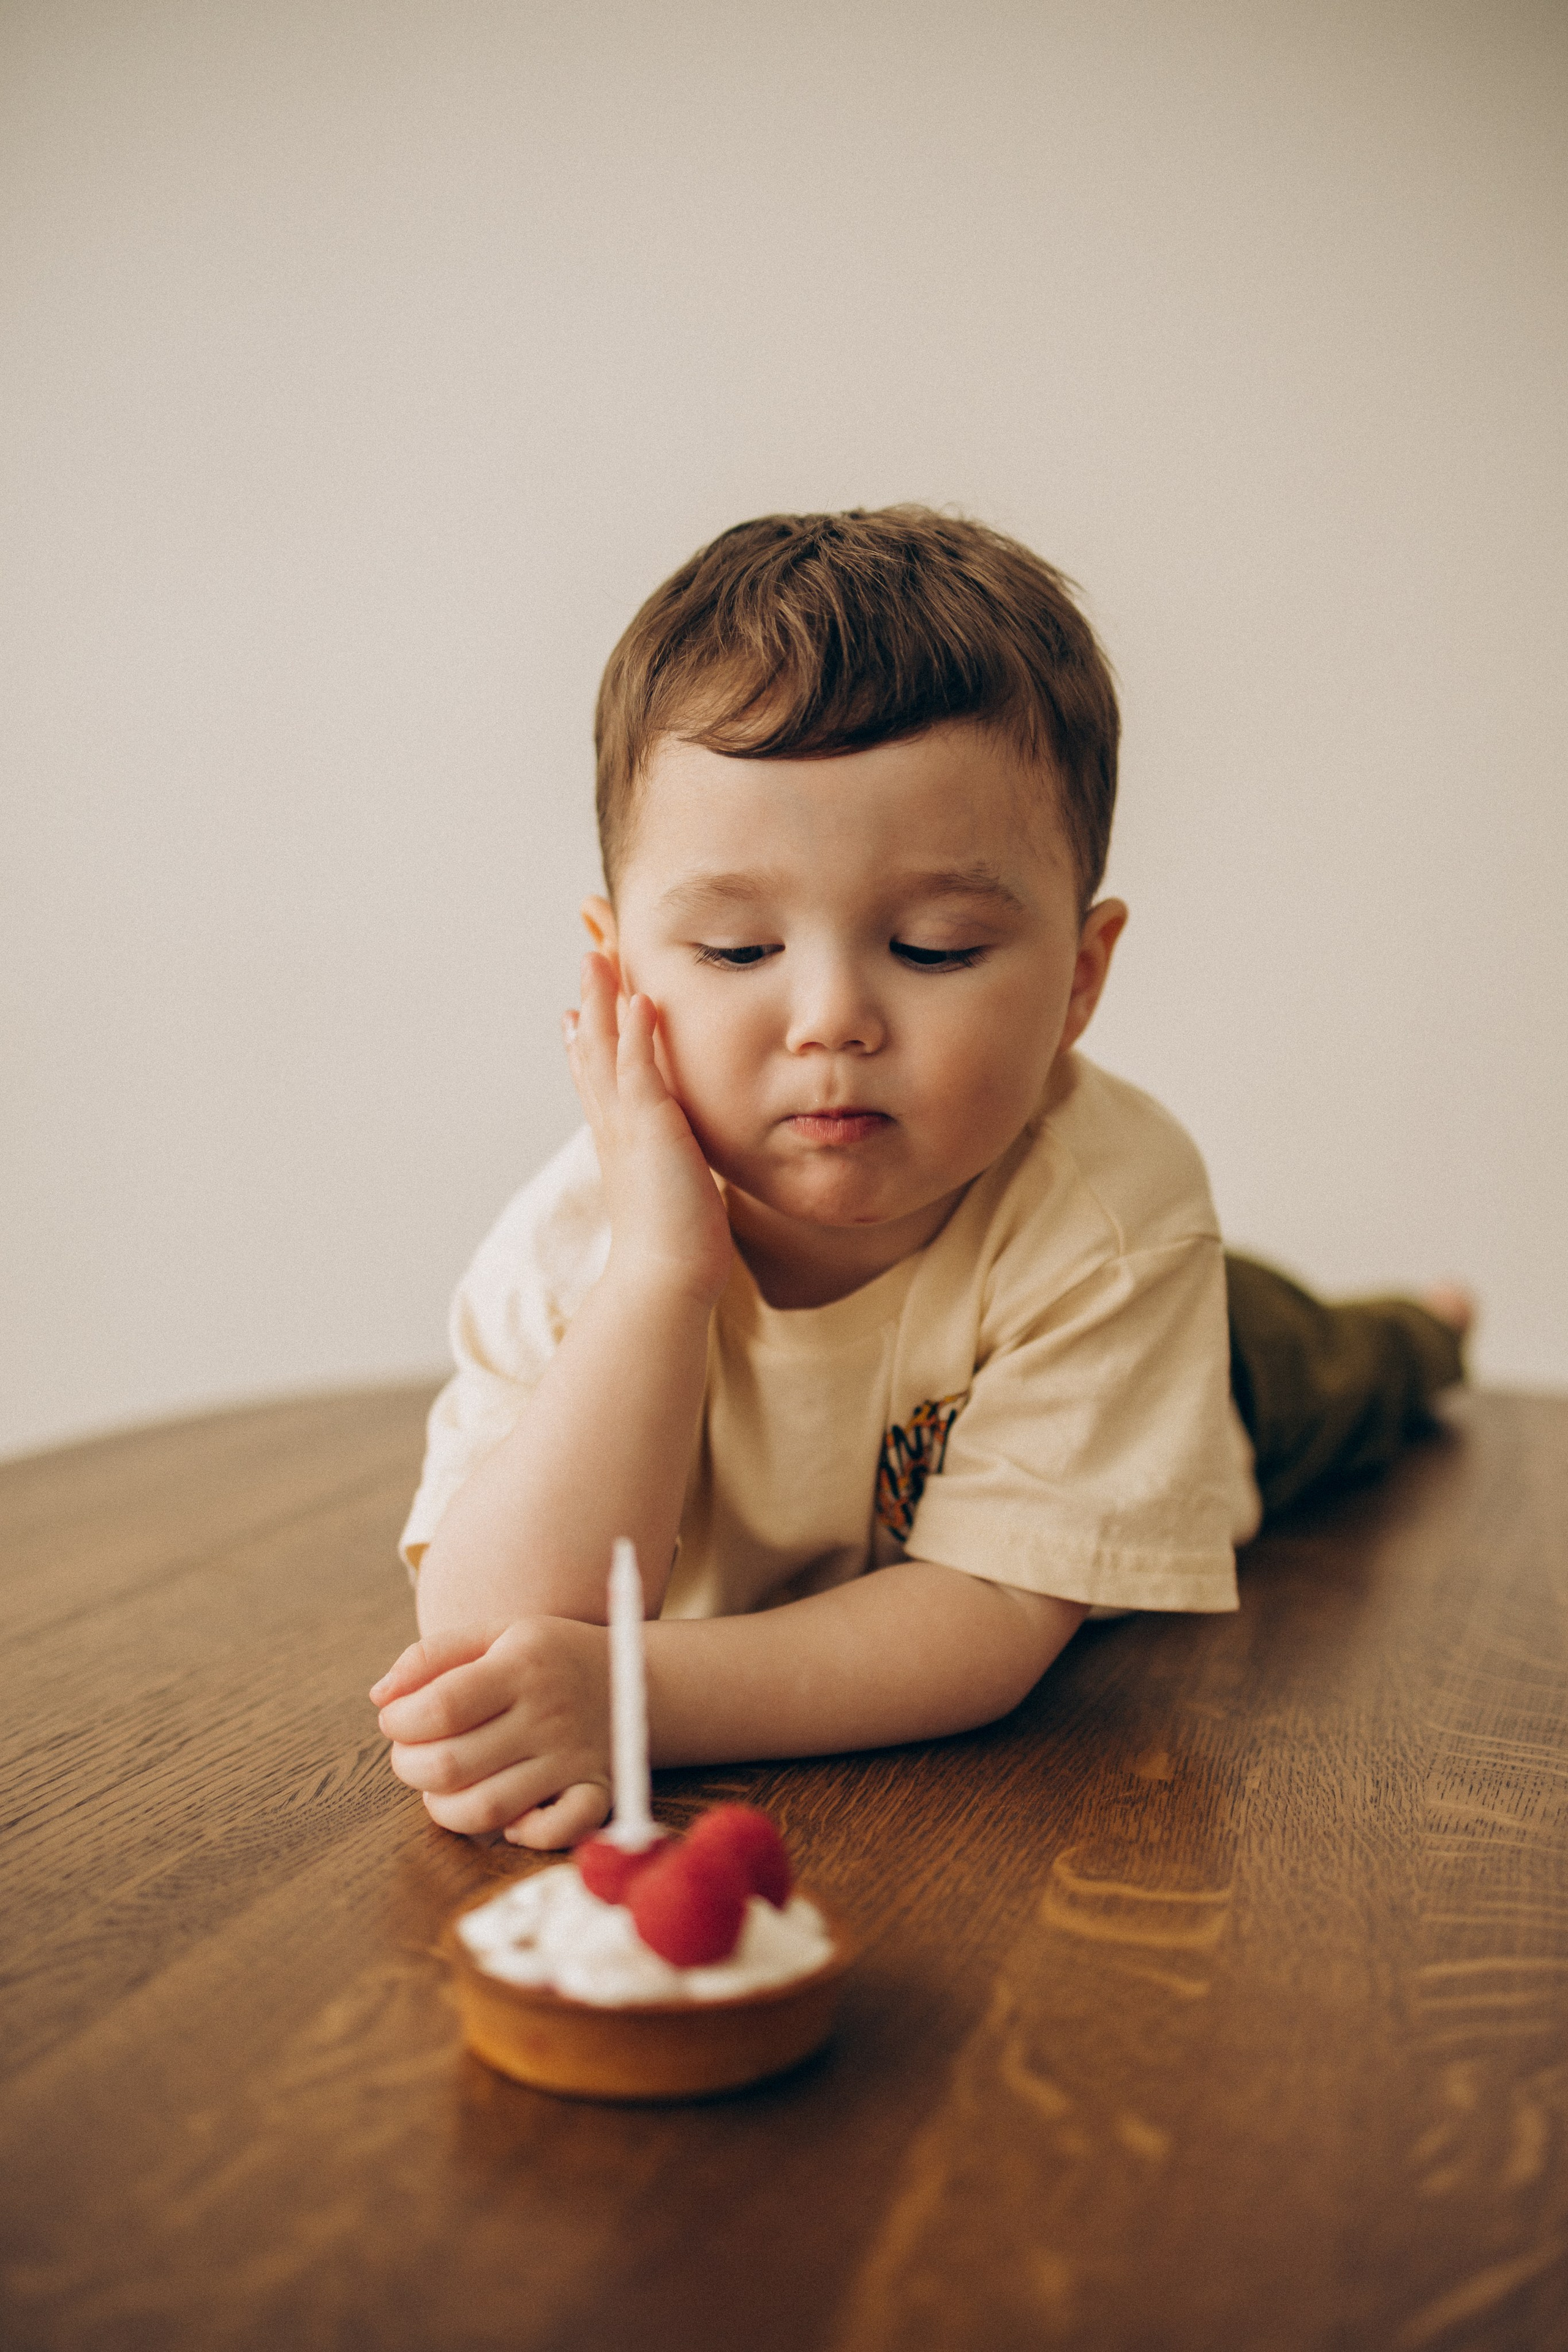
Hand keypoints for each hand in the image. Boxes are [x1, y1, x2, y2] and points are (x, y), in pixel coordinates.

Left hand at [370, 1618, 612, 1848]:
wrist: (633, 1674)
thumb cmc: (546, 1656)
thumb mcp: (494, 1633)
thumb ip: (432, 1656)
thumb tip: (379, 1696)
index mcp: (522, 1665)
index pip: (440, 1707)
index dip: (399, 1722)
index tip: (396, 1720)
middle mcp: (549, 1714)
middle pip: (452, 1764)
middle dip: (410, 1767)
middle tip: (413, 1754)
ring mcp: (574, 1758)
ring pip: (487, 1808)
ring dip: (443, 1807)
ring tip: (441, 1786)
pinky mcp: (595, 1792)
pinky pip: (556, 1831)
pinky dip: (523, 1834)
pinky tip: (506, 1815)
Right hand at [565, 951, 732, 1305]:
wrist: (666, 1278)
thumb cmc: (676, 1250)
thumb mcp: (670, 1193)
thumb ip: (668, 1168)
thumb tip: (673, 1163)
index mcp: (619, 1142)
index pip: (597, 1082)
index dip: (584, 1044)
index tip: (573, 1013)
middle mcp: (614, 1129)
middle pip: (591, 1053)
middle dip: (589, 1006)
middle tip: (587, 962)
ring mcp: (627, 1126)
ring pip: (605, 1051)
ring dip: (603, 1002)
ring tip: (601, 957)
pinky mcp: (650, 1129)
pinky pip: (639, 1071)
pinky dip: (636, 1035)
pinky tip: (640, 1000)